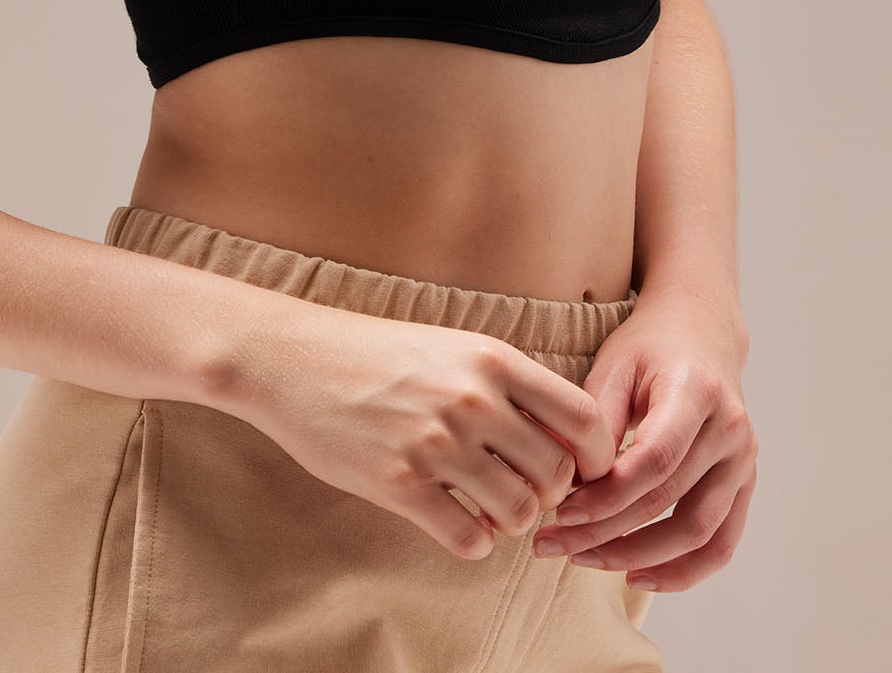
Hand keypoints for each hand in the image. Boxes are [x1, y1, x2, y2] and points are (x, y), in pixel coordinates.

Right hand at [214, 293, 620, 559]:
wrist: (294, 359)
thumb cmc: (380, 353)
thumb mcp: (455, 348)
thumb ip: (509, 386)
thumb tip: (563, 442)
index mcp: (493, 359)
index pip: (583, 417)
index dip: (597, 455)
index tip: (585, 471)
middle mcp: (474, 400)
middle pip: (556, 474)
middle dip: (548, 494)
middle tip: (524, 492)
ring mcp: (436, 444)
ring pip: (518, 513)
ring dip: (511, 521)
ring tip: (488, 508)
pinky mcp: (399, 483)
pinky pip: (468, 539)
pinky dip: (474, 542)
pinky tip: (458, 524)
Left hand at [531, 293, 756, 593]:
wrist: (699, 333)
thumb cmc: (648, 349)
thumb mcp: (614, 365)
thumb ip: (594, 421)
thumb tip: (566, 484)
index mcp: (697, 390)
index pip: (655, 459)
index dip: (607, 496)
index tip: (561, 513)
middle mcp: (730, 428)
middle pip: (670, 499)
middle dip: (607, 531)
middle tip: (555, 544)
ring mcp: (743, 460)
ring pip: (698, 532)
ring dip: (638, 556)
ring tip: (583, 559)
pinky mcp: (744, 484)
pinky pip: (720, 544)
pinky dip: (682, 571)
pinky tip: (636, 578)